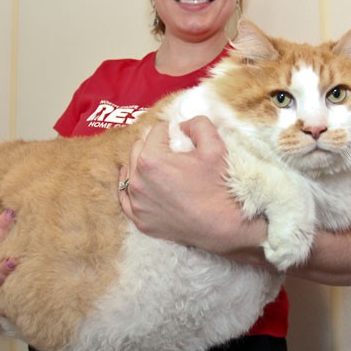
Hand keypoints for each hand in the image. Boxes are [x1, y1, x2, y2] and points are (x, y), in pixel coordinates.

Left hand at [118, 116, 267, 263]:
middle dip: (154, 146)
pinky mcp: (140, 220)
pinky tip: (138, 183)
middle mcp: (138, 181)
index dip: (172, 131)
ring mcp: (137, 203)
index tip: (183, 139)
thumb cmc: (219, 186)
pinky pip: (126, 198)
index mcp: (151, 159)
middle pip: (138, 148)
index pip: (156, 131)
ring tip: (161, 169)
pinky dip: (132, 189)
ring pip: (130, 171)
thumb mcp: (215, 146)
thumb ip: (198, 124)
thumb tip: (183, 125)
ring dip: (142, 165)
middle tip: (173, 154)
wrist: (224, 226)